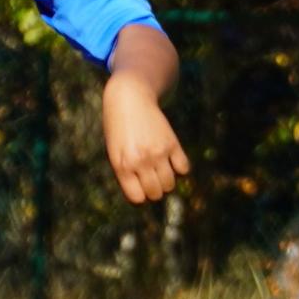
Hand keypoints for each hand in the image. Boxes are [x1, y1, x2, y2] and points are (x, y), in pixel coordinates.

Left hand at [105, 80, 189, 204]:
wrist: (129, 100)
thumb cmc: (119, 130)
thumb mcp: (114, 153)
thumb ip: (126, 174)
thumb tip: (145, 197)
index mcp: (122, 166)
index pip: (138, 198)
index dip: (140, 195)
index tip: (139, 187)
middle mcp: (140, 161)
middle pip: (156, 193)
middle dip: (154, 190)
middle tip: (150, 178)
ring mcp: (158, 152)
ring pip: (170, 184)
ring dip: (167, 182)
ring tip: (160, 171)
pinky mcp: (172, 143)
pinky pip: (184, 168)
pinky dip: (180, 169)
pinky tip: (172, 161)